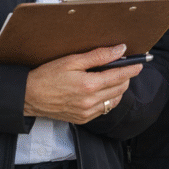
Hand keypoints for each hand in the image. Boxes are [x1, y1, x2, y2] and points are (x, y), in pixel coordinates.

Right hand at [24, 44, 143, 123]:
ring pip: (114, 100)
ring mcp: (87, 112)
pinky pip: (103, 109)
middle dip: (125, 77)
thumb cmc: (47, 75)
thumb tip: (120, 50)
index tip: (139, 62)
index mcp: (89, 85)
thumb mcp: (72, 60)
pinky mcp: (83, 119)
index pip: (120, 76)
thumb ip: (98, 56)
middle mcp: (90, 102)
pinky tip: (101, 90)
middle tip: (124, 67)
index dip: (132, 68)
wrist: (28, 97)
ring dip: (117, 89)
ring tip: (112, 78)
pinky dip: (107, 99)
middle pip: (120, 88)